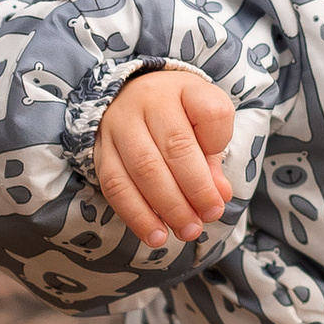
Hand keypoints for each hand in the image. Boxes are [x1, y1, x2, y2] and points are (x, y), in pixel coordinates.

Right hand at [95, 68, 238, 243]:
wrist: (125, 96)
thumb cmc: (175, 113)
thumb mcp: (201, 122)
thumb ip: (212, 157)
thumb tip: (219, 195)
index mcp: (184, 88)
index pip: (211, 112)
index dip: (220, 143)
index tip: (223, 171)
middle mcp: (149, 101)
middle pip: (176, 147)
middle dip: (196, 190)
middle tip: (210, 216)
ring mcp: (120, 124)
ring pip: (144, 169)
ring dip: (168, 207)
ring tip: (187, 231)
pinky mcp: (100, 150)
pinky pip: (116, 186)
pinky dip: (137, 215)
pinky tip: (155, 234)